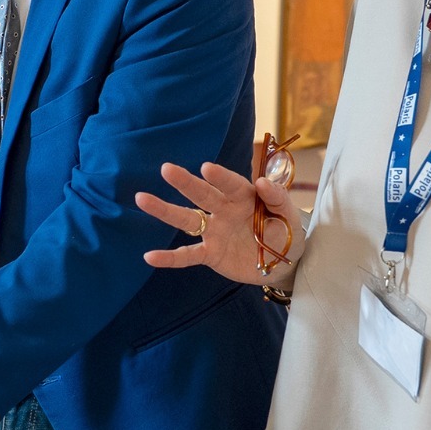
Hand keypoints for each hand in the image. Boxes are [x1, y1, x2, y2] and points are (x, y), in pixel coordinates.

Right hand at [135, 160, 302, 288]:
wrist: (283, 261)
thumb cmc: (285, 230)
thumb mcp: (288, 213)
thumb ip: (277, 197)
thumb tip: (262, 182)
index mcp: (244, 196)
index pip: (230, 184)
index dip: (219, 177)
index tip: (206, 167)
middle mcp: (224, 210)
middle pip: (202, 195)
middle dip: (185, 182)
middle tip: (167, 169)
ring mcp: (214, 231)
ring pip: (186, 219)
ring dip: (165, 210)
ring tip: (142, 199)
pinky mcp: (210, 254)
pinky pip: (187, 255)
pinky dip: (169, 258)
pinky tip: (150, 256)